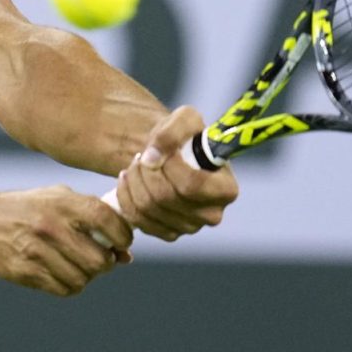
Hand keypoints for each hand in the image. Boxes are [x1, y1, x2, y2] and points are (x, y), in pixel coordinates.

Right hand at [0, 186, 133, 296]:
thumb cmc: (29, 209)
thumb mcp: (58, 199)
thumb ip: (93, 218)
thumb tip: (126, 255)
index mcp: (63, 203)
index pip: (107, 220)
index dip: (123, 235)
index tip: (121, 242)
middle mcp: (51, 226)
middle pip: (99, 260)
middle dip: (106, 263)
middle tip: (99, 258)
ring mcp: (37, 251)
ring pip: (83, 279)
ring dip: (86, 276)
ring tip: (78, 265)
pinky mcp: (26, 271)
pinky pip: (64, 289)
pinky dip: (70, 285)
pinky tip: (63, 273)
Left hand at [115, 106, 238, 241]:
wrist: (173, 155)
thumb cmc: (186, 137)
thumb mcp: (186, 118)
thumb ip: (174, 130)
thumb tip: (153, 156)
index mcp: (226, 189)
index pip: (191, 185)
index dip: (169, 166)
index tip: (161, 150)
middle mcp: (212, 214)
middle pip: (165, 197)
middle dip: (146, 172)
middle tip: (142, 156)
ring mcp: (190, 227)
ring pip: (147, 208)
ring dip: (134, 181)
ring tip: (136, 165)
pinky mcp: (168, 233)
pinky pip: (137, 219)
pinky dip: (126, 196)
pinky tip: (128, 179)